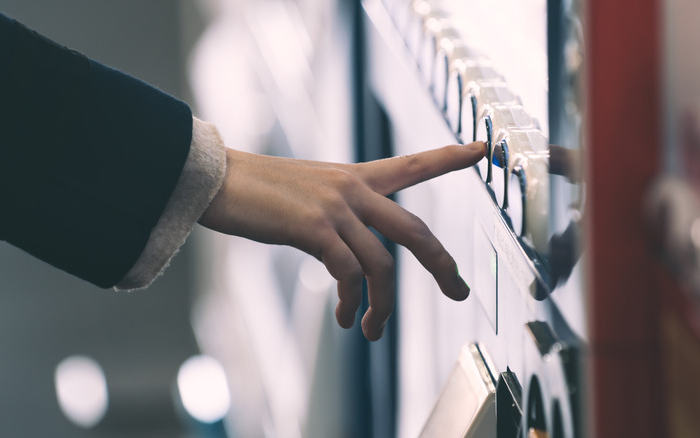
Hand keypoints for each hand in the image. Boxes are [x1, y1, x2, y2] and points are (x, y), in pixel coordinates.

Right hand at [198, 141, 485, 339]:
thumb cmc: (257, 190)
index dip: (450, 157)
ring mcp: (335, 208)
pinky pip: (349, 273)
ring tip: (371, 331)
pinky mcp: (314, 228)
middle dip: (441, 264)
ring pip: (382, 265)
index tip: (483, 149)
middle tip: (459, 291)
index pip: (413, 164)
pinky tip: (344, 315)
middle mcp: (353, 189)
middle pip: (414, 229)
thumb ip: (340, 215)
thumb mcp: (309, 193)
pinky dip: (350, 301)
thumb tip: (353, 263)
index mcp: (355, 177)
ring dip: (382, 306)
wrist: (216, 179)